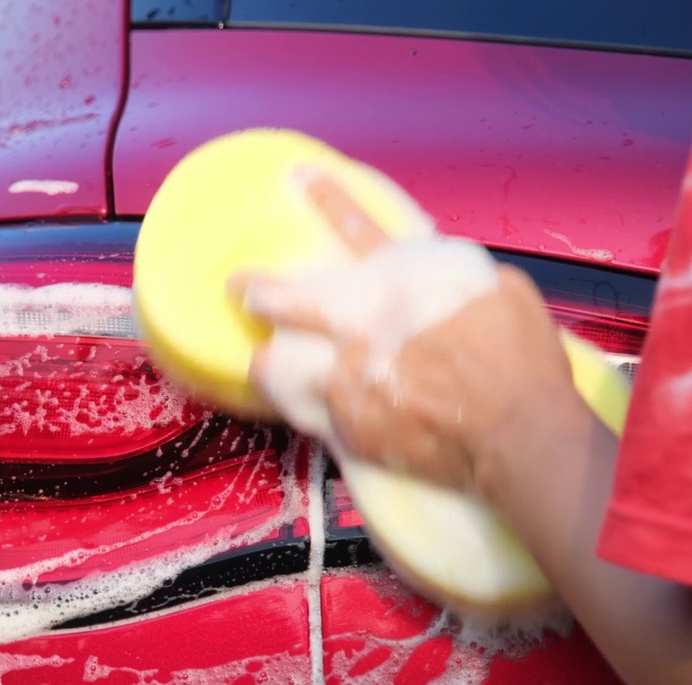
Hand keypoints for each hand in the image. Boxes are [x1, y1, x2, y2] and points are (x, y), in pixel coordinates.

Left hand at [230, 170, 583, 498]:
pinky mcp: (348, 424)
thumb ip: (451, 276)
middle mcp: (361, 324)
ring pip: (279, 364)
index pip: (355, 226)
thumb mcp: (499, 289)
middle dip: (256, 291)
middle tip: (241, 288)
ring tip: (262, 361)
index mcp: (401, 281)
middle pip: (287, 299)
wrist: (518, 431)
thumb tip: (431, 276)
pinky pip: (306, 413)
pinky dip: (304, 409)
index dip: (325, 197)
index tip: (299, 177)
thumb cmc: (519, 361)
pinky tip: (298, 407)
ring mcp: (347, 376)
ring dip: (270, 362)